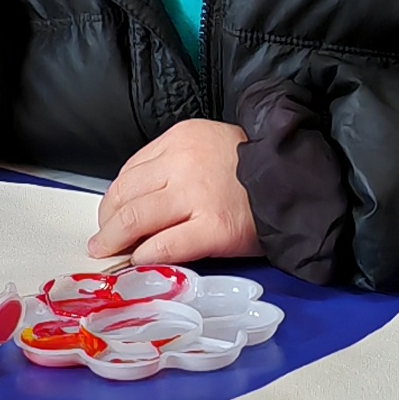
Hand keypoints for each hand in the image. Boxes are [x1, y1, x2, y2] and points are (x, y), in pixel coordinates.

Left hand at [92, 118, 259, 263]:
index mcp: (180, 138)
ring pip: (136, 219)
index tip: (109, 215)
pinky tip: (141, 261)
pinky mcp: (213, 229)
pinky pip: (164, 246)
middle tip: (101, 241)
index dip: (113, 198)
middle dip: (108, 223)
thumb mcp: (209, 147)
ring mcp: (197, 196)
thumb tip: (135, 202)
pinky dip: (145, 256)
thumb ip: (174, 165)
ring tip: (110, 253)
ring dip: (116, 240)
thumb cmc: (255, 170)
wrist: (297, 183)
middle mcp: (183, 162)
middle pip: (126, 195)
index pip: (130, 172)